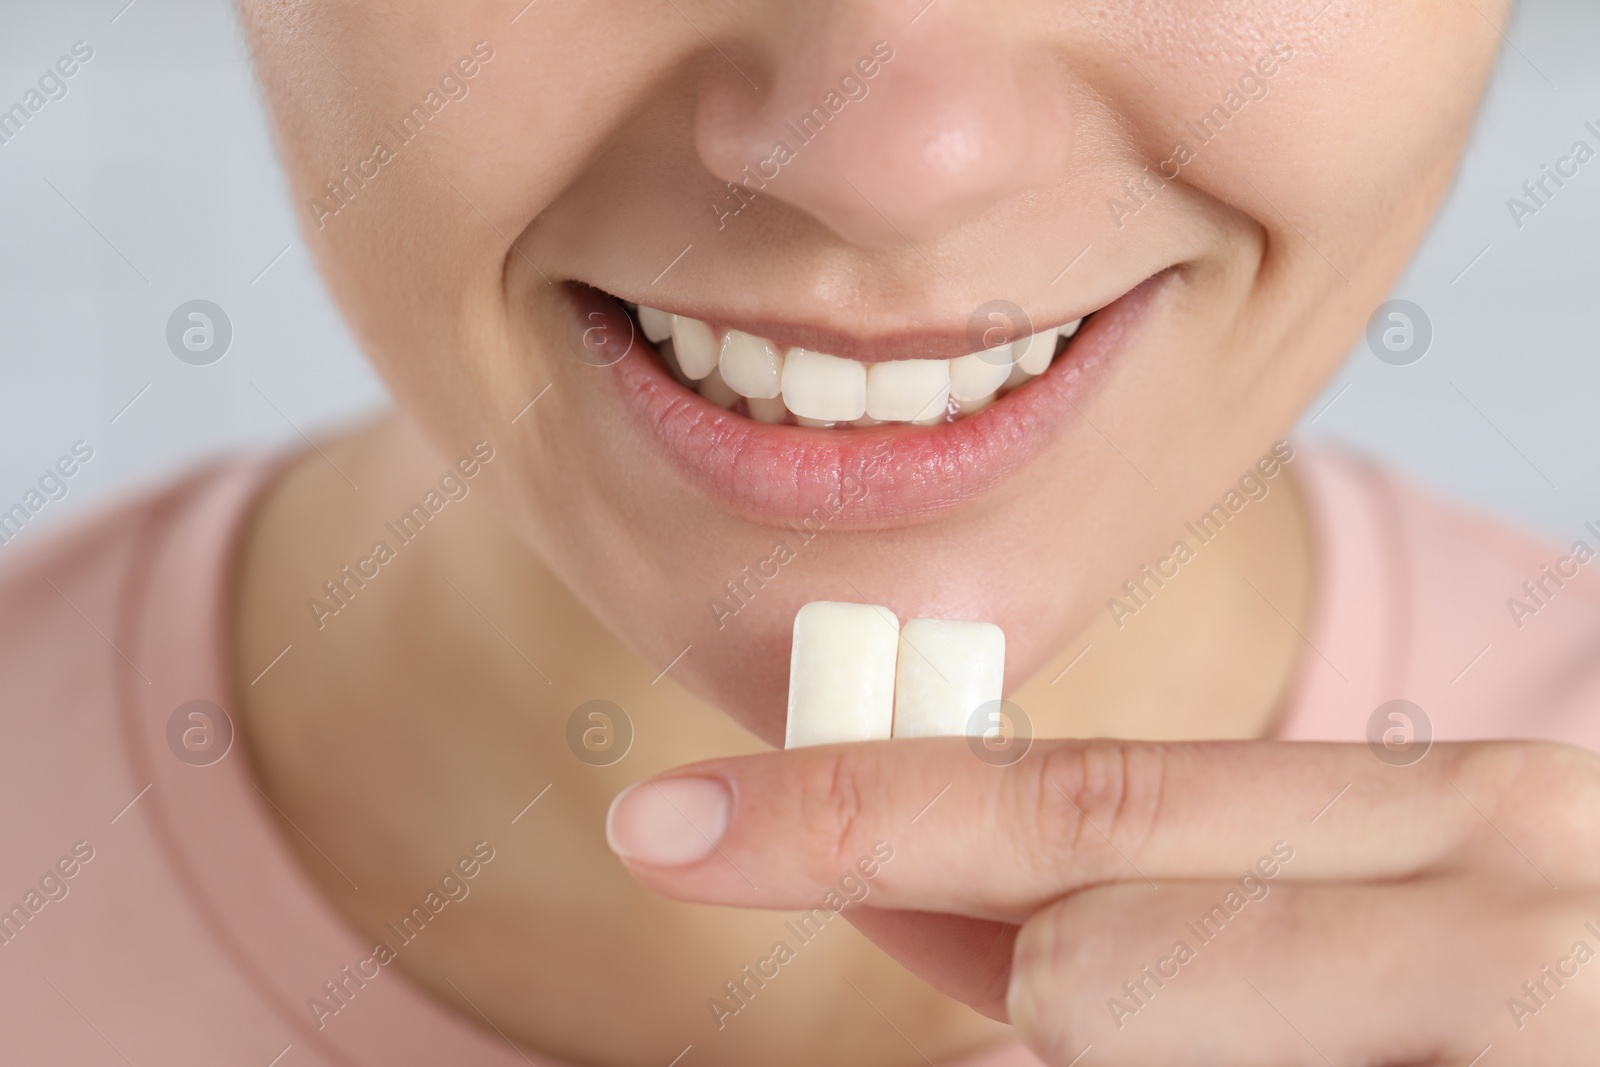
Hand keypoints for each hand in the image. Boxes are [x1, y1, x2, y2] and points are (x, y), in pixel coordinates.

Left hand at [606, 738, 1599, 1063]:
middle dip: (1004, 973)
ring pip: (1112, 1034)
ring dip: (1140, 1051)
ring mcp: (1520, 1052)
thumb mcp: (1401, 907)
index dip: (857, 811)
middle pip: (1088, 958)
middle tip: (1027, 977)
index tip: (672, 825)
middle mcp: (1502, 925)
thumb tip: (912, 890)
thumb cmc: (1545, 1007)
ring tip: (1298, 1024)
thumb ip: (1159, 899)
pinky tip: (1303, 1049)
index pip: (1089, 798)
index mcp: (1462, 821)